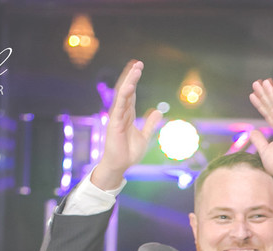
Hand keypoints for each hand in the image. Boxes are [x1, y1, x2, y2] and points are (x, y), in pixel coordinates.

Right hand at [90, 59, 162, 189]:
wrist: (121, 165)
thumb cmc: (129, 152)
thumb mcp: (145, 136)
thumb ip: (150, 124)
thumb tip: (158, 112)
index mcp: (128, 115)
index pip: (131, 94)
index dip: (135, 81)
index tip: (138, 67)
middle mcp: (121, 113)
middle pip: (127, 91)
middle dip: (132, 77)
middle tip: (138, 63)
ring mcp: (117, 117)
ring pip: (123, 95)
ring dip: (129, 81)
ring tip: (135, 69)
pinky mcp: (115, 123)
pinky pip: (120, 107)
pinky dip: (124, 96)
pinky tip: (130, 86)